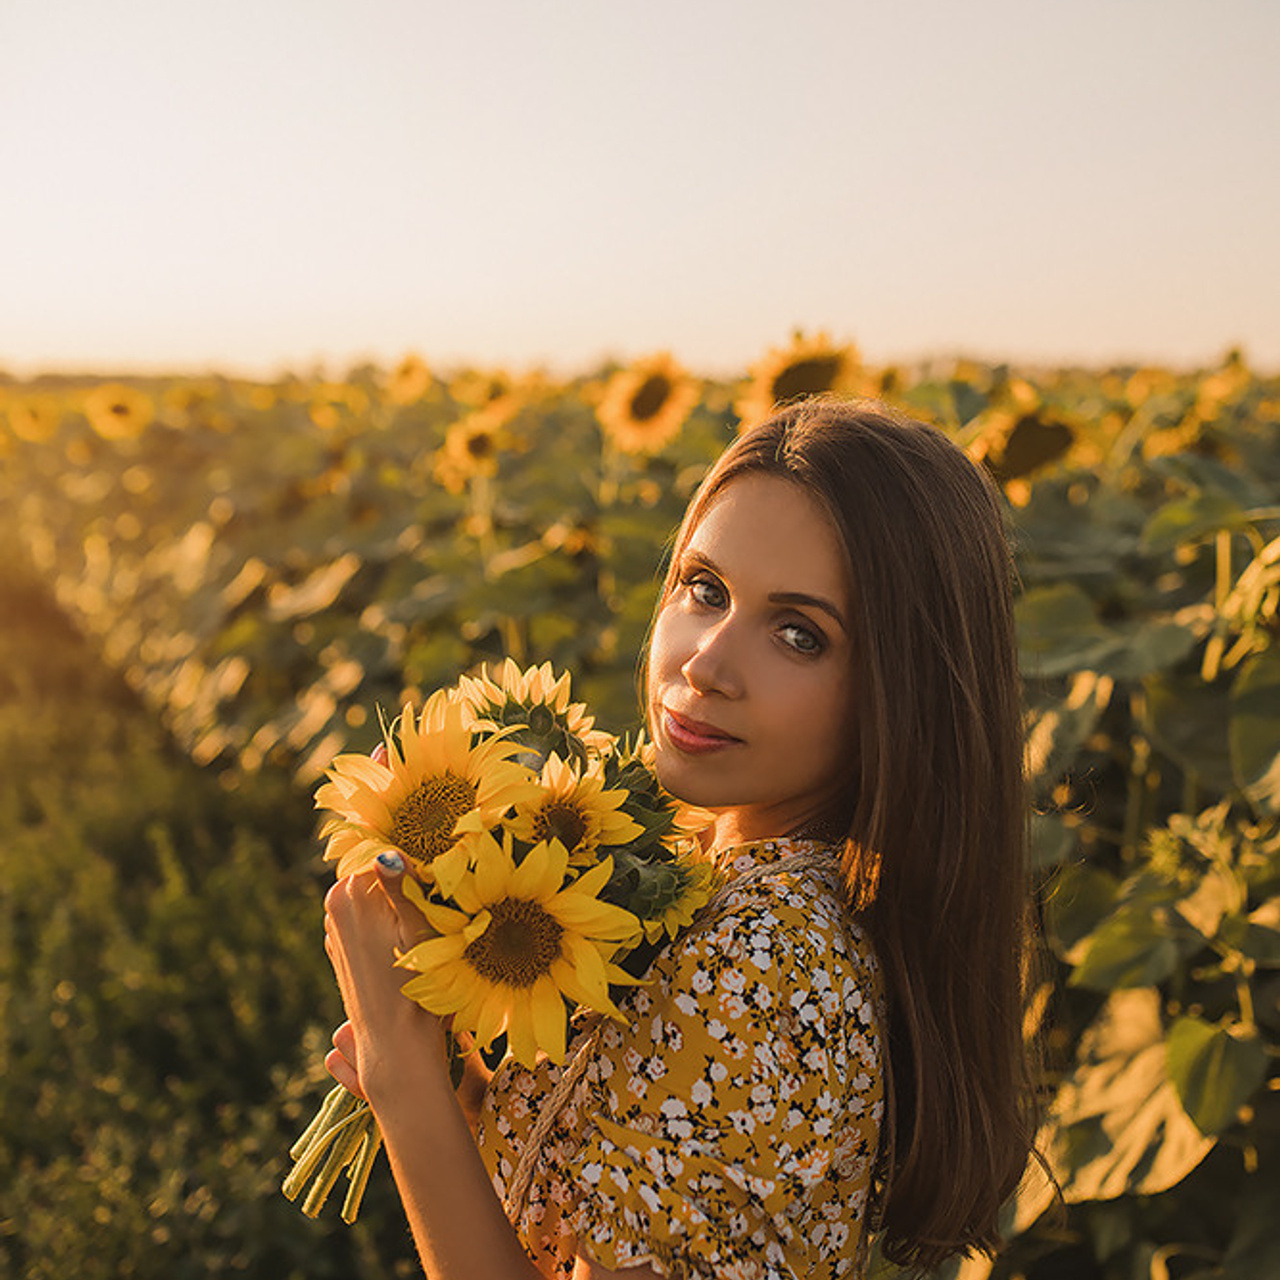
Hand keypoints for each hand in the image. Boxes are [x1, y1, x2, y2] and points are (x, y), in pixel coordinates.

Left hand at [323, 852, 446, 1105]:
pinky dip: (386, 922)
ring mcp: (334, 927)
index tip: (438, 887)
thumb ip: (402, 886)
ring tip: (420, 931)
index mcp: (349, 893)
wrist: (394, 1041)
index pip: (386, 854)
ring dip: (397, 903)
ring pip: (374, 895)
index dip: (417, 866)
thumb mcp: (417, 929)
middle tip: (433, 910)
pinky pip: (367, 917)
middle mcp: (334, 906)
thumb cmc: (413, 983)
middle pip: (378, 874)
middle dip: (405, 884)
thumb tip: (389, 852)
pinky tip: (404, 945)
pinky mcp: (340, 946)